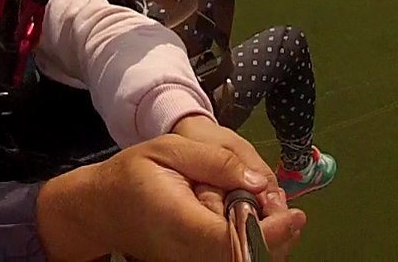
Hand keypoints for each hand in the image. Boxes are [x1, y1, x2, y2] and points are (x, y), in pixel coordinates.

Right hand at [36, 135, 305, 261]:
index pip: (232, 241)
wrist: (103, 208)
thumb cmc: (135, 173)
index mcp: (180, 221)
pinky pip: (233, 260)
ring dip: (269, 242)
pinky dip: (254, 246)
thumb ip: (215, 161)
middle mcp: (188, 253)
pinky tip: (258, 224)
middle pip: (246, 259)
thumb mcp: (170, 148)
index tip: (294, 215)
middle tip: (289, 210)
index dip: (269, 233)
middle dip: (277, 237)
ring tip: (274, 213)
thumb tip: (259, 182)